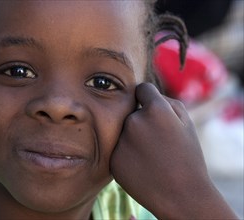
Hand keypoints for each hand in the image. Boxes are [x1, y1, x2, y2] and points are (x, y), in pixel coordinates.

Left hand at [110, 83, 236, 218]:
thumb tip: (144, 93)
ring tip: (149, 156)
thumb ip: (165, 101)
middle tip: (154, 140)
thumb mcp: (186, 123)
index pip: (141, 89)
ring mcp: (121, 142)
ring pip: (123, 131)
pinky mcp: (113, 159)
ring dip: (132, 137)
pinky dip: (126, 154)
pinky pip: (117, 148)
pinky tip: (140, 166)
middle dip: (141, 120)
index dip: (147, 97)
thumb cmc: (188, 158)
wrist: (181, 196)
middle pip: (131, 112)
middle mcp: (134, 122)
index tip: (150, 107)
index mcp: (156, 110)